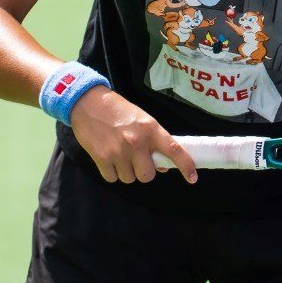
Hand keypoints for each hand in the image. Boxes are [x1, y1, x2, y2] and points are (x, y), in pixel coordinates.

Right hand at [69, 87, 197, 184]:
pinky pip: (113, 179)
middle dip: (143, 171)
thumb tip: (163, 166)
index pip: (174, 150)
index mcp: (151, 129)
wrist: (88, 103)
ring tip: (120, 155)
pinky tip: (108, 159)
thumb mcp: (142, 120)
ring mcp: (119, 152)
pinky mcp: (102, 158)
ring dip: (126, 172)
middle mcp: (137, 142)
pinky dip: (112, 173)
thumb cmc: (118, 110)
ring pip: (129, 179)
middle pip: (148, 175)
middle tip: (136, 159)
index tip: (193, 178)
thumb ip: (154, 141)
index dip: (186, 166)